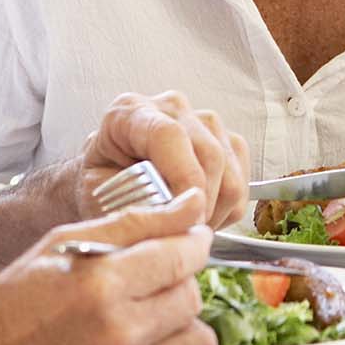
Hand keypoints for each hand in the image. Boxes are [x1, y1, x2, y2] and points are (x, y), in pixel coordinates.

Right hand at [0, 191, 217, 344]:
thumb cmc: (16, 299)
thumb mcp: (66, 244)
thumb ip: (137, 222)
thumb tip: (194, 204)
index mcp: (101, 286)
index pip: (183, 257)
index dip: (193, 243)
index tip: (189, 241)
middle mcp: (118, 335)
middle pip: (193, 298)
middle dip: (178, 283)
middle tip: (151, 282)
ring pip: (199, 343)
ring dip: (182, 326)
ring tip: (151, 318)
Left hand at [80, 91, 252, 231]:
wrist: (110, 184)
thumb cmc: (101, 188)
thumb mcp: (101, 196)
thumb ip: (133, 202)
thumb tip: (171, 213)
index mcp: (132, 112)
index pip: (170, 135)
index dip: (184, 177)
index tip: (186, 215)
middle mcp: (172, 108)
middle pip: (210, 155)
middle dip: (201, 206)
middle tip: (183, 236)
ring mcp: (204, 122)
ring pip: (231, 172)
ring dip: (215, 211)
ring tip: (187, 227)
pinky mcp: (227, 141)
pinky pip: (243, 180)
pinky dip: (227, 209)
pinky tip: (201, 217)